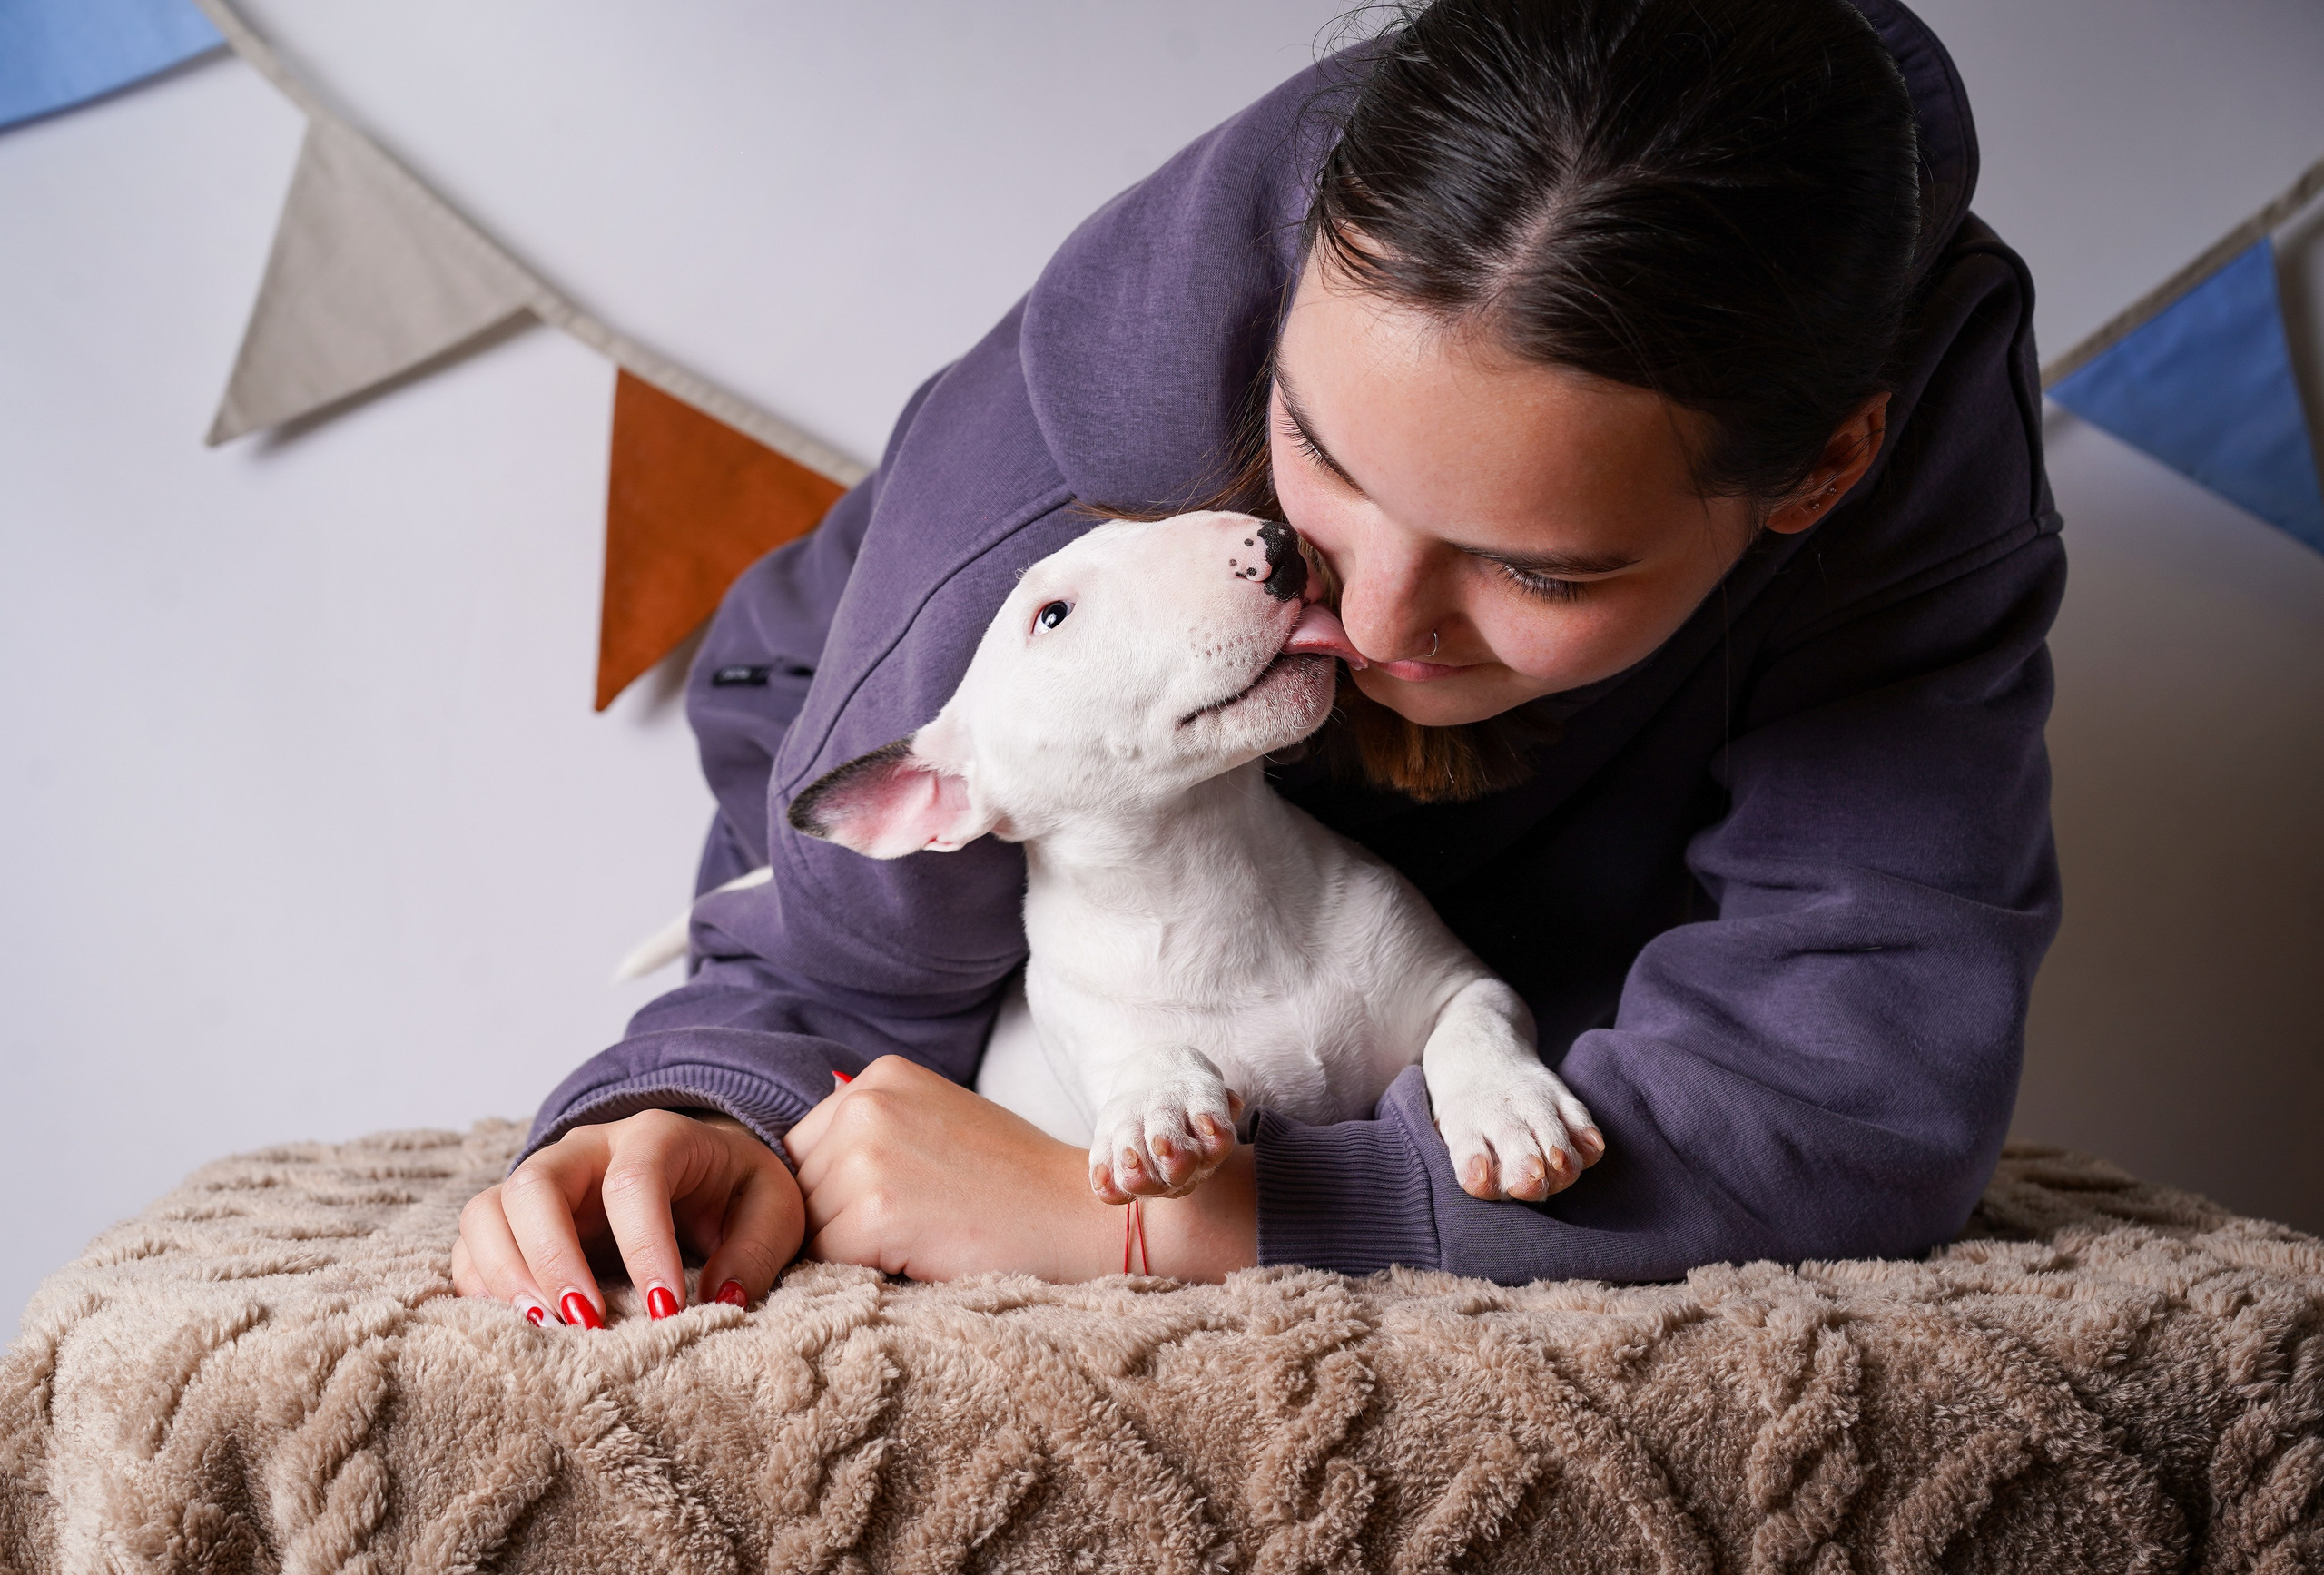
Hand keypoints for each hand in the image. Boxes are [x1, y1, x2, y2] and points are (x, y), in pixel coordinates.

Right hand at [452, 1109, 802, 1324]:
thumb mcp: (772, 1208)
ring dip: (507, 1275)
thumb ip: (757, 1249)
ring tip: (547, 1331)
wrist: (701, 1175)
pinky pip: (473, 1246)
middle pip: (535, 1184)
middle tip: (586, 1324)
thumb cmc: (735, 1192)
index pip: (634, 1181)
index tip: (667, 1311)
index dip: (644, 1247)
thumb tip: (722, 1300)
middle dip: (553, 1259)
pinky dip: (482, 1288)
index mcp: (655, 1136)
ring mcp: (542, 1181)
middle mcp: (585, 1150)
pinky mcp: (514, 1221)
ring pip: (488, 1211)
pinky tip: (518, 1329)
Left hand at [785, 1056, 1258, 1282]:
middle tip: (910, 1231)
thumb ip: (872, 1133)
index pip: (803, 1148)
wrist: (1082, 1216)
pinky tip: (922, 1258)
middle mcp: (865, 1103)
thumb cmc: (1015, 1183)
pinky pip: (829, 1262)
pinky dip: (865, 1274)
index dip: (834, 1190)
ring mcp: (867, 1154)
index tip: (891, 1209)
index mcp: (879, 1076)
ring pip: (809, 1228)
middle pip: (798, 1186)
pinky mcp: (875, 1210)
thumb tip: (789, 1176)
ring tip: (919, 1242)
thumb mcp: (936, 1123)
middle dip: (834, 1219)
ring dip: (849, 1250)